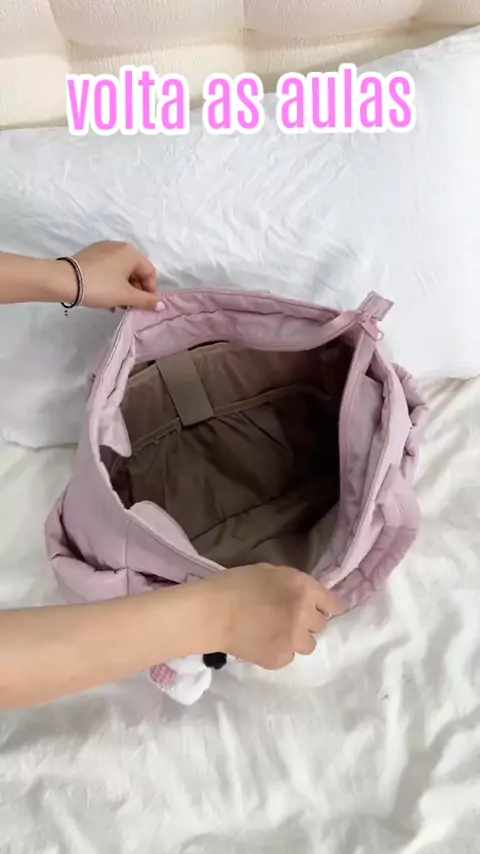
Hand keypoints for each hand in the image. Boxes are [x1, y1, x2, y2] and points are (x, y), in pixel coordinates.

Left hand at [65, 241, 163, 310]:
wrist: (65, 281)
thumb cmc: (101, 287)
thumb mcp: (126, 296)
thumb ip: (146, 300)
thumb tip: (161, 304)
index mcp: (131, 253)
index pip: (150, 273)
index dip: (151, 291)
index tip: (144, 306)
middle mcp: (119, 246)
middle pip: (135, 271)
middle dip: (136, 291)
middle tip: (130, 307)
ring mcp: (103, 249)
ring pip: (121, 271)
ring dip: (124, 289)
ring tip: (118, 305)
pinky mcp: (91, 255)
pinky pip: (108, 269)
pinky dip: (112, 282)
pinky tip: (106, 297)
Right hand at [208, 563, 343, 669]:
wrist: (213, 613)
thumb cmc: (236, 584)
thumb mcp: (270, 572)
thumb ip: (293, 584)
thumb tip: (304, 596)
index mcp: (304, 588)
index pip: (332, 604)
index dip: (324, 606)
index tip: (317, 609)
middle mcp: (305, 615)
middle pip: (321, 625)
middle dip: (307, 621)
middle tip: (288, 618)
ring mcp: (294, 640)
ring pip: (309, 644)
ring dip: (297, 638)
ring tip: (277, 633)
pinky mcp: (281, 659)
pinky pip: (289, 656)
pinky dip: (280, 650)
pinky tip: (263, 643)